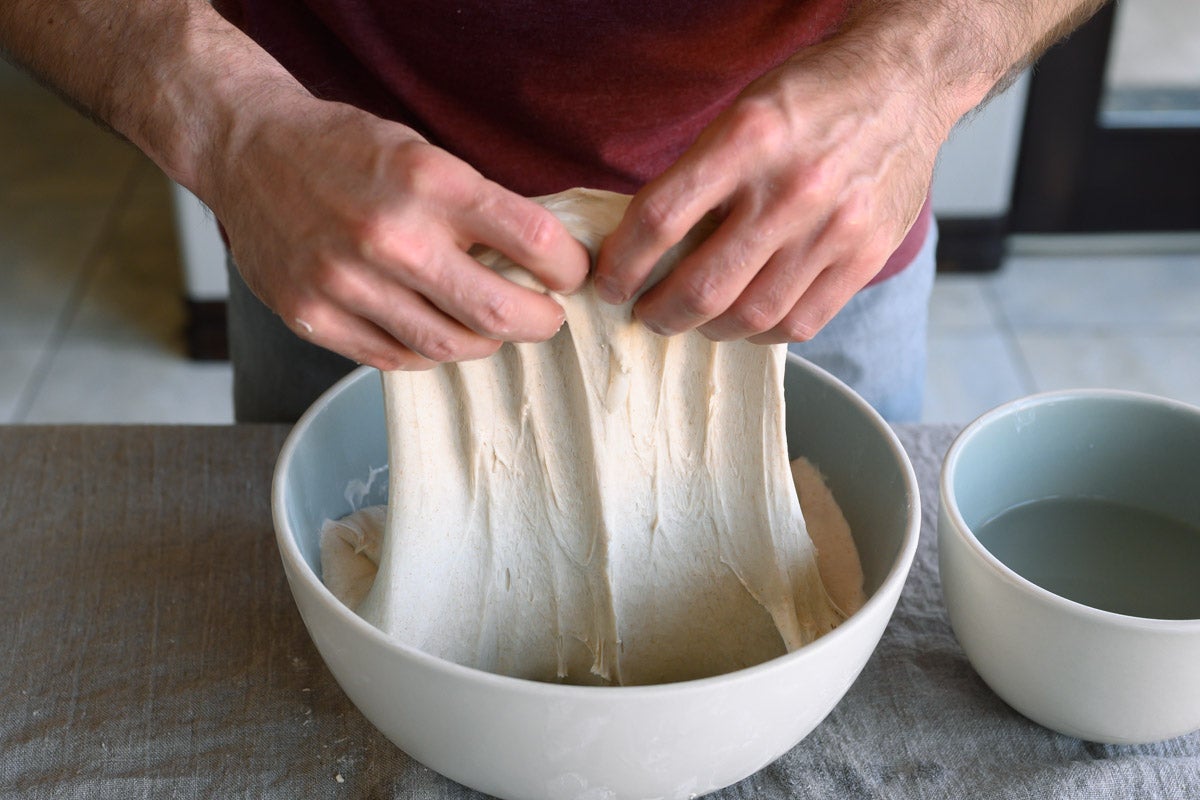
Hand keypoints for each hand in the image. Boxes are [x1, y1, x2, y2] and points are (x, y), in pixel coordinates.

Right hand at [199, 95, 589, 369]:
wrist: (246, 149)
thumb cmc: (345, 150)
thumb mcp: (423, 153)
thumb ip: (476, 206)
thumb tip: (542, 260)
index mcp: (429, 181)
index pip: (534, 239)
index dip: (568, 267)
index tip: (569, 274)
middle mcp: (390, 236)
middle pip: (497, 311)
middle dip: (540, 323)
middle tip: (547, 318)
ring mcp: (346, 281)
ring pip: (448, 345)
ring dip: (484, 341)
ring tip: (488, 325)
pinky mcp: (311, 314)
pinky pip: (394, 358)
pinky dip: (427, 350)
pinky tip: (433, 329)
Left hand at [593, 41, 947, 343]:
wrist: (904, 83)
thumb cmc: (811, 98)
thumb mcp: (741, 113)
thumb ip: (698, 176)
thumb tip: (644, 245)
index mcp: (747, 141)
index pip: (660, 219)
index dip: (623, 264)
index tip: (610, 282)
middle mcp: (791, 189)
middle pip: (703, 286)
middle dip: (661, 314)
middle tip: (648, 314)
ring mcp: (833, 228)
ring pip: (750, 315)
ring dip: (708, 329)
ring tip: (696, 320)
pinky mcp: (866, 256)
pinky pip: (801, 322)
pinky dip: (762, 332)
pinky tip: (748, 319)